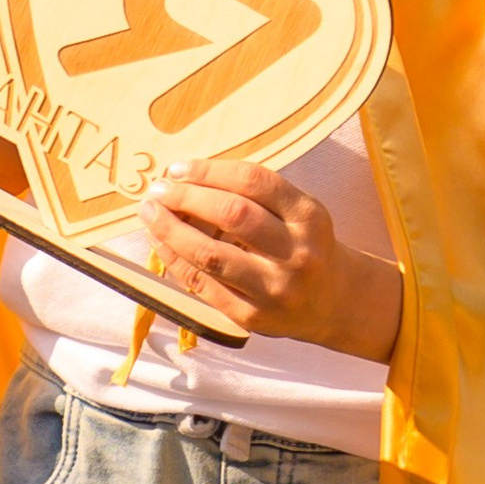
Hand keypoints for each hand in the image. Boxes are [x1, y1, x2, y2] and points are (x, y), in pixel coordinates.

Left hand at [137, 157, 403, 362]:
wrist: (335, 303)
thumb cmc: (305, 245)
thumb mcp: (298, 213)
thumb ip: (255, 196)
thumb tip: (188, 177)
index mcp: (309, 217)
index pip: (255, 182)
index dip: (210, 171)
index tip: (179, 167)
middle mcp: (296, 253)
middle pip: (232, 215)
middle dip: (187, 197)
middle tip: (158, 189)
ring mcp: (273, 288)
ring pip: (211, 254)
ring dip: (172, 230)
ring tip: (150, 213)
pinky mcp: (251, 316)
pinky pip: (203, 285)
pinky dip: (175, 260)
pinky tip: (160, 242)